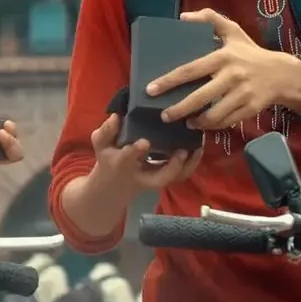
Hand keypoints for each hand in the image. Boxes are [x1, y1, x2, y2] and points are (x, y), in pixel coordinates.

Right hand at [87, 113, 202, 192]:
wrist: (114, 185)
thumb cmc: (108, 159)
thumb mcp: (101, 145)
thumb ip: (107, 131)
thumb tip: (117, 116)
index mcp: (122, 164)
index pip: (128, 159)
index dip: (136, 151)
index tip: (144, 142)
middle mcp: (142, 175)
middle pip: (160, 178)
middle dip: (173, 167)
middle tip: (183, 151)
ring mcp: (156, 179)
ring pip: (175, 178)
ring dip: (189, 165)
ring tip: (199, 146)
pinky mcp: (165, 177)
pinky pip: (181, 174)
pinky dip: (192, 163)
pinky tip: (199, 147)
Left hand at [149, 9, 300, 130]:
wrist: (283, 74)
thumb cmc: (252, 53)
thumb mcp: (233, 31)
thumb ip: (210, 18)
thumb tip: (183, 17)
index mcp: (223, 57)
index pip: (191, 70)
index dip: (169, 81)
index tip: (151, 90)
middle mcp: (232, 76)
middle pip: (200, 97)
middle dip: (178, 109)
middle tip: (164, 115)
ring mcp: (242, 94)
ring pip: (213, 114)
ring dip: (196, 121)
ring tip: (185, 121)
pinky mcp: (250, 109)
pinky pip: (227, 122)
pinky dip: (212, 126)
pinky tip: (202, 124)